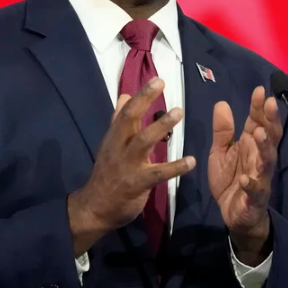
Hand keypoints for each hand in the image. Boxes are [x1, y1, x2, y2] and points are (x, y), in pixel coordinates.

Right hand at [67, 78, 195, 255]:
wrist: (95, 208)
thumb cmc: (107, 174)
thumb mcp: (110, 145)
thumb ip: (118, 122)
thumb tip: (125, 96)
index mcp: (114, 137)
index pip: (126, 110)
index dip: (141, 94)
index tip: (157, 79)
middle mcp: (119, 147)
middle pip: (129, 119)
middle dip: (144, 100)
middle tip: (161, 84)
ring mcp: (128, 165)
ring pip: (143, 141)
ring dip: (161, 126)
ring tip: (179, 112)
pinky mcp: (137, 183)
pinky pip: (158, 174)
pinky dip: (175, 167)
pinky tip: (191, 161)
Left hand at [208, 86, 282, 261]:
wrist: (234, 215)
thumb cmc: (230, 179)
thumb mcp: (220, 152)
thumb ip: (223, 131)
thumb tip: (222, 104)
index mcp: (251, 145)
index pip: (258, 122)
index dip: (259, 107)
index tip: (260, 90)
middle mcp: (259, 158)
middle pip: (269, 136)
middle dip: (270, 120)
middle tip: (270, 103)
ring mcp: (260, 177)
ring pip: (267, 160)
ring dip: (265, 147)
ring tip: (260, 133)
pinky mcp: (255, 197)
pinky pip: (255, 190)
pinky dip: (251, 184)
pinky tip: (244, 178)